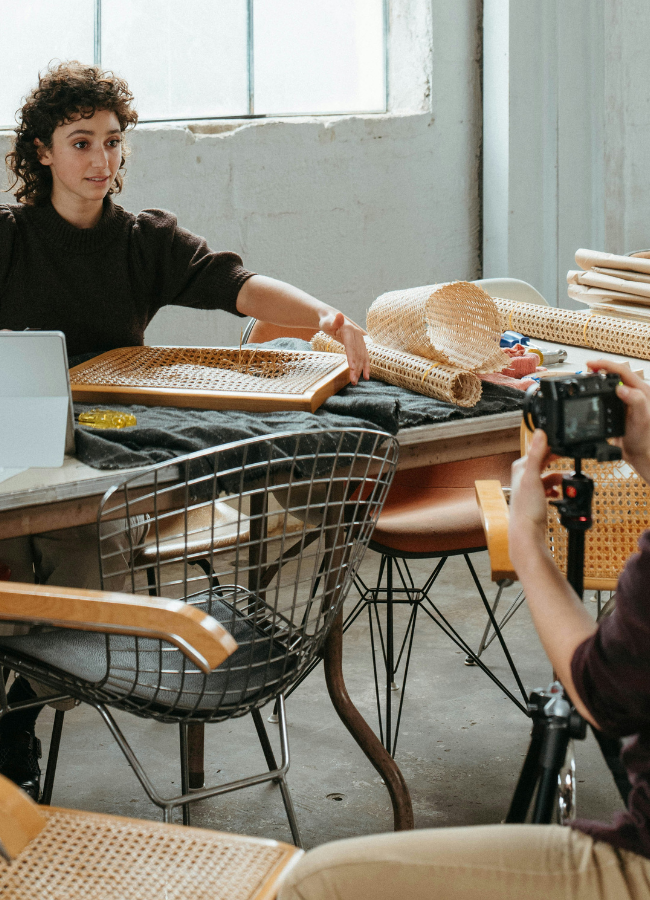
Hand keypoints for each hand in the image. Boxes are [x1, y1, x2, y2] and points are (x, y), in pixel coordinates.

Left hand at [319, 310, 369, 385]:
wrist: (332, 319)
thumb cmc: (327, 322)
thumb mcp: (328, 322)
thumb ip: (334, 321)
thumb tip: (339, 315)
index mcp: (350, 330)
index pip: (351, 346)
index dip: (352, 357)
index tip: (352, 368)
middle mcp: (358, 335)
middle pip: (357, 354)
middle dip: (356, 368)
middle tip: (353, 381)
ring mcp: (360, 340)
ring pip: (362, 357)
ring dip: (360, 370)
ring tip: (355, 381)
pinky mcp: (360, 345)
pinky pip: (364, 357)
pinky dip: (366, 366)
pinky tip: (366, 376)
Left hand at [509, 430, 562, 553]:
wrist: (526, 532)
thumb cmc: (527, 507)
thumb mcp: (533, 477)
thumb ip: (536, 454)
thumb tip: (540, 432)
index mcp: (520, 467)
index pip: (539, 449)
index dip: (553, 446)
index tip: (567, 443)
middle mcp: (523, 475)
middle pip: (544, 461)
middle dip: (557, 460)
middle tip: (572, 457)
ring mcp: (529, 488)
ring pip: (548, 475)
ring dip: (559, 477)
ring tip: (569, 480)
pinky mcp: (535, 499)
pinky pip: (549, 488)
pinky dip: (556, 489)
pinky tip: (559, 493)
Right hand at [587, 359, 649, 474]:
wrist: (640, 453)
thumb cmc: (644, 438)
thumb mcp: (641, 419)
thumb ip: (636, 401)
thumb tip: (621, 388)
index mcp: (642, 391)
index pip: (622, 371)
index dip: (606, 365)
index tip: (591, 365)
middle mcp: (634, 393)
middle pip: (616, 373)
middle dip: (600, 368)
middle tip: (587, 369)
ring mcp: (626, 400)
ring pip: (611, 382)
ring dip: (599, 377)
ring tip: (588, 377)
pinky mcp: (619, 407)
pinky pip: (607, 393)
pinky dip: (598, 389)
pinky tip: (592, 391)